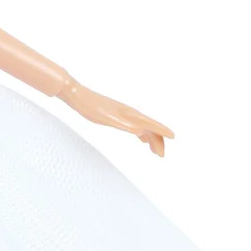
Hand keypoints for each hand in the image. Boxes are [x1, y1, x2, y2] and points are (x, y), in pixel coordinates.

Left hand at [58, 79, 172, 155]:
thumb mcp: (107, 119)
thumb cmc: (91, 107)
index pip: (151, 123)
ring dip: (151, 138)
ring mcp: (124, 114)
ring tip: (155, 151)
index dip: (162, 131)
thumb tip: (141, 132)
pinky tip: (141, 138)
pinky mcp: (117, 115)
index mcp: (130, 114)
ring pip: (143, 127)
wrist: (77, 96)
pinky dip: (141, 133)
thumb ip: (124, 125)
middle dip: (158, 140)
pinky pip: (135, 126)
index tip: (173, 137)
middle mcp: (130, 113)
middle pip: (149, 127)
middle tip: (161, 155)